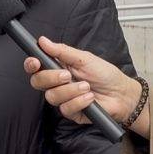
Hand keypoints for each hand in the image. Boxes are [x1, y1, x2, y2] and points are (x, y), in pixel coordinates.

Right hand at [23, 37, 143, 129]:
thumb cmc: (104, 74)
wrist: (122, 94)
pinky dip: (78, 102)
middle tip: (66, 75)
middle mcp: (56, 83)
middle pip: (37, 82)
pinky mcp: (71, 112)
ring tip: (86, 86)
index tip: (35, 62)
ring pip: (51, 96)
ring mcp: (63, 98)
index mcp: (57, 67)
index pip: (36, 67)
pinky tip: (90, 98)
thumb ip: (61, 51)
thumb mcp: (84, 58)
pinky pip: (65, 109)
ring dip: (70, 91)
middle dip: (50, 78)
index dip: (31, 64)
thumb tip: (43, 41)